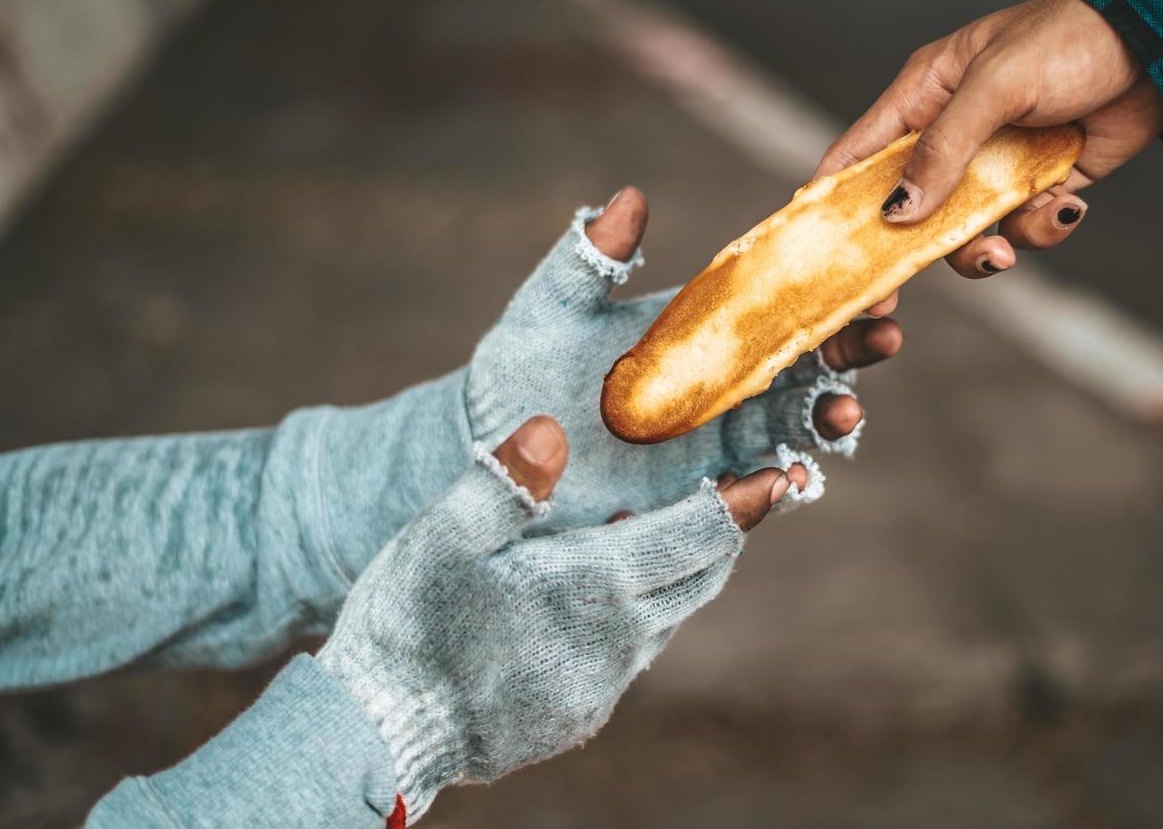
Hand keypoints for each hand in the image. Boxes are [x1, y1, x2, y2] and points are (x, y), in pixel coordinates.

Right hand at [319, 416, 802, 821]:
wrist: (382, 733)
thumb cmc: (409, 625)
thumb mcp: (443, 537)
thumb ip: (504, 481)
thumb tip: (553, 428)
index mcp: (596, 585)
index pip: (700, 534)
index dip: (743, 500)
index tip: (780, 470)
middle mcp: (619, 640)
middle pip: (704, 575)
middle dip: (727, 529)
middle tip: (739, 487)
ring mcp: (603, 683)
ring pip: (673, 613)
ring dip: (682, 569)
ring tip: (671, 525)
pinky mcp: (583, 711)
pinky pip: (636, 651)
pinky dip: (643, 609)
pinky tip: (609, 588)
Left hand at [465, 187, 901, 530]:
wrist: (488, 449)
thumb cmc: (519, 368)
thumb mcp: (550, 312)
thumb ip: (587, 259)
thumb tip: (628, 198)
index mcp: (704, 331)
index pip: (783, 310)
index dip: (831, 298)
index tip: (868, 285)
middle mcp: (722, 387)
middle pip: (806, 370)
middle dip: (850, 357)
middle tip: (882, 339)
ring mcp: (711, 445)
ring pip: (789, 432)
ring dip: (823, 422)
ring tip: (840, 414)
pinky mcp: (691, 498)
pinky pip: (745, 497)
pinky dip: (771, 488)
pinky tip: (785, 477)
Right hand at [815, 0, 1162, 310]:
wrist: (1161, 46)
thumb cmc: (1067, 40)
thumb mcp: (995, 86)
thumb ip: (943, 149)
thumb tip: (895, 213)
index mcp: (924, 97)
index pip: (859, 155)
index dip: (833, 202)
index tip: (817, 253)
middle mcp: (952, 135)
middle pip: (908, 208)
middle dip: (905, 250)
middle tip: (889, 299)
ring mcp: (996, 164)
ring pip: (964, 230)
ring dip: (982, 247)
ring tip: (1008, 248)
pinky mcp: (1041, 184)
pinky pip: (1023, 226)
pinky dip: (1041, 228)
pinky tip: (1066, 204)